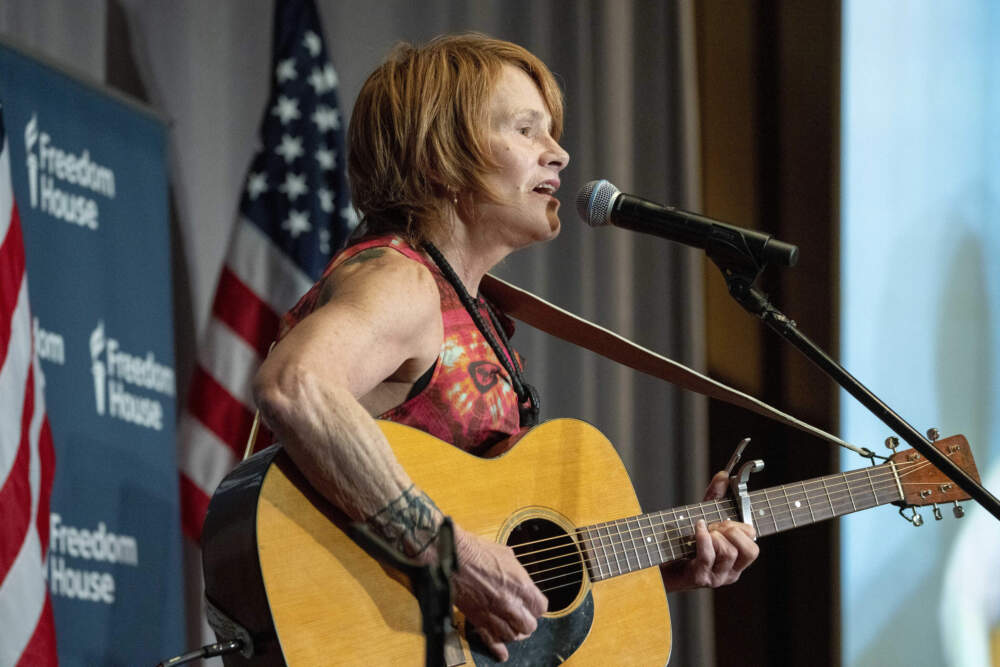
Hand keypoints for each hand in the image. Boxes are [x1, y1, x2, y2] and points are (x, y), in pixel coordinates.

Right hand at [452, 525, 547, 661]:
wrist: (452, 557)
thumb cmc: (476, 551)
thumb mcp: (506, 555)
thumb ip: (517, 571)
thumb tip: (520, 577)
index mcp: (521, 585)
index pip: (540, 608)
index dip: (536, 606)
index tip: (532, 605)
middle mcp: (510, 603)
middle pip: (529, 626)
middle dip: (526, 621)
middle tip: (521, 616)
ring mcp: (494, 614)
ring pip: (512, 636)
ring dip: (512, 633)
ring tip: (510, 627)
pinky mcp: (478, 620)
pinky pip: (492, 642)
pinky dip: (498, 649)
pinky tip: (502, 653)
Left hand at [661, 470, 759, 591]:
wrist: (656, 561)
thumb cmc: (683, 541)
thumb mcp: (703, 516)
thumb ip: (715, 497)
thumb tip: (723, 475)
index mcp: (736, 562)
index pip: (754, 544)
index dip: (742, 528)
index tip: (725, 520)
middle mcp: (730, 572)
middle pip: (750, 551)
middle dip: (733, 531)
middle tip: (716, 525)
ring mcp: (716, 577)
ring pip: (729, 552)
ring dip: (715, 534)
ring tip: (702, 529)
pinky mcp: (699, 578)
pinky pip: (707, 555)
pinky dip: (702, 537)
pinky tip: (697, 527)